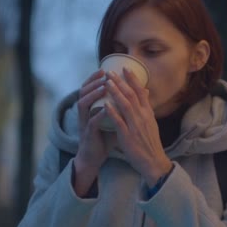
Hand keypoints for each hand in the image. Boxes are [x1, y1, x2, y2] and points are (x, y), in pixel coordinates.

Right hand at [73, 69, 116, 194]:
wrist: (95, 157)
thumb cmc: (105, 137)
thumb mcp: (116, 118)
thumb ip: (125, 105)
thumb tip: (142, 92)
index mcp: (90, 107)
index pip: (89, 88)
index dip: (95, 78)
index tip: (105, 69)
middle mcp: (85, 113)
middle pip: (83, 92)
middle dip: (93, 82)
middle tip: (103, 74)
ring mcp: (85, 123)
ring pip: (83, 104)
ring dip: (93, 95)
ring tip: (103, 87)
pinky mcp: (88, 134)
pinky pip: (91, 123)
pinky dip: (98, 115)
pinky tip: (105, 109)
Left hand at [104, 68, 172, 186]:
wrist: (153, 162)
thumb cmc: (150, 143)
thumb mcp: (151, 123)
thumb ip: (146, 107)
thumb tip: (145, 91)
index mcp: (148, 113)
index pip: (140, 92)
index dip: (133, 79)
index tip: (125, 68)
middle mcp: (143, 117)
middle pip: (131, 95)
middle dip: (121, 82)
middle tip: (111, 71)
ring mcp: (135, 126)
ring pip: (125, 105)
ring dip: (116, 92)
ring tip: (107, 82)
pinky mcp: (128, 136)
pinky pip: (119, 122)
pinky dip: (113, 112)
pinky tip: (105, 104)